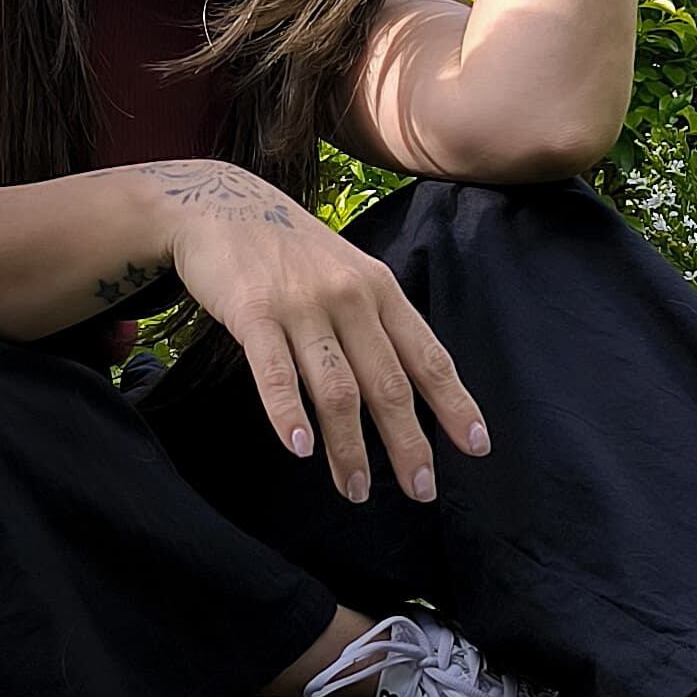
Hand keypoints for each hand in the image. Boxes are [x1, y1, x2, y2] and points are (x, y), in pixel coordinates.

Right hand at [140, 162, 487, 502]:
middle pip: (388, 384)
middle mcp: (350, 297)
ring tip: (355, 489)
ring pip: (336, 389)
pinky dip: (289, 414)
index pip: (428, 356)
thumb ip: (376, 321)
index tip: (475, 448)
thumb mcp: (348, 272)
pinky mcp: (253, 312)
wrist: (220, 204)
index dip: (454, 404)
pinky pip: (276, 373)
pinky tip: (300, 449)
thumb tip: (407, 386)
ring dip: (348, 448)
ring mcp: (302, 305)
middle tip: (420, 491)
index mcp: (380, 290)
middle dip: (407, 443)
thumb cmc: (288, 250)